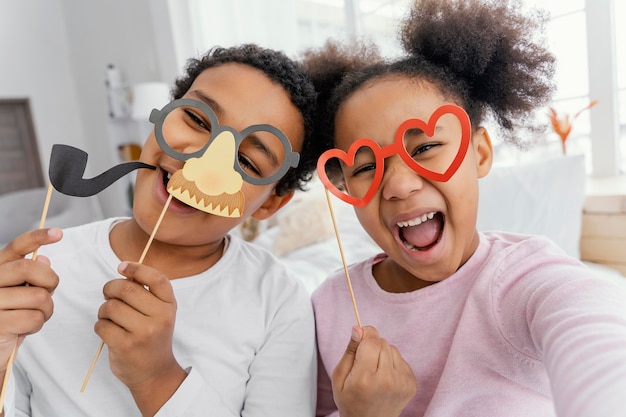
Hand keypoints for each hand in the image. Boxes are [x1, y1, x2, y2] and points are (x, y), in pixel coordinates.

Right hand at [0, 228, 61, 370]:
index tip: (58, 233)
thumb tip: (43, 258)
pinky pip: (34, 318)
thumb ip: (31, 276)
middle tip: (47, 294)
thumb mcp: (22, 294)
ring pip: (39, 297)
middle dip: (50, 281)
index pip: (16, 247)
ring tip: (33, 316)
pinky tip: (24, 329)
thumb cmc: (10, 317)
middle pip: (30, 268)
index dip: (37, 237)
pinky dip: (37, 325)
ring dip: (46, 310)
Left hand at [95, 261, 186, 414]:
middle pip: (126, 289)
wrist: (155, 373)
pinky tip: (109, 332)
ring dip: (104, 310)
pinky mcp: (125, 345)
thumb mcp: (160, 313)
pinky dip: (100, 326)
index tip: (122, 266)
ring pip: (111, 307)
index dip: (137, 268)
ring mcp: (143, 332)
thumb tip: (124, 268)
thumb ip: (147, 293)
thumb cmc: (153, 337)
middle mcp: (160, 317)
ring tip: (110, 318)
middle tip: (109, 295)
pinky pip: (102, 325)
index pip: (156, 278)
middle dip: (110, 289)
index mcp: (169, 306)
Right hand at [332, 326, 416, 416]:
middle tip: (365, 363)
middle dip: (372, 346)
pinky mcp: (411, 384)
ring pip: (393, 349)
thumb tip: (358, 328)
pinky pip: (401, 359)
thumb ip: (350, 351)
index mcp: (365, 378)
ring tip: (375, 371)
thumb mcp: (340, 377)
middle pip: (383, 342)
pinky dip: (392, 364)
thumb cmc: (350, 400)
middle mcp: (387, 380)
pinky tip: (385, 377)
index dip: (366, 333)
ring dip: (383, 354)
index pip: (372, 340)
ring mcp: (402, 383)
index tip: (360, 337)